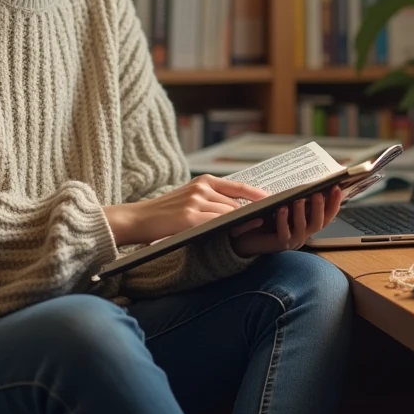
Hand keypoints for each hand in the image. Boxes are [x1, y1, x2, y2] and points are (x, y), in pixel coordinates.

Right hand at [104, 175, 268, 246]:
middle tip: (269, 219)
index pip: (238, 187)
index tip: (275, 199)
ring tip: (256, 226)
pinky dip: (229, 228)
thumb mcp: (189, 198)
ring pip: (229, 213)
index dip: (258, 194)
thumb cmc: (165, 212)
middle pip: (236, 203)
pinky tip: (238, 232)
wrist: (137, 218)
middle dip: (250, 213)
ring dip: (242, 222)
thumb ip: (212, 200)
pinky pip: (217, 223)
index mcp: (203, 181)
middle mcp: (201, 187)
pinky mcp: (190, 217)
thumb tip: (239, 209)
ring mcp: (196, 201)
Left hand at [228, 187, 343, 256]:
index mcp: (308, 224)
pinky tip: (282, 209)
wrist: (248, 235)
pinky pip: (285, 233)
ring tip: (298, 199)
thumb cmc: (268, 217)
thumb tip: (311, 181)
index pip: (327, 215)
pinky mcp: (279, 244)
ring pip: (303, 228)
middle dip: (319, 207)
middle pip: (318, 223)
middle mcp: (304, 234)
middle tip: (317, 193)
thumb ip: (299, 197)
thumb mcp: (286, 204)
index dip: (334, 203)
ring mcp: (293, 240)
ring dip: (301, 212)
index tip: (337, 188)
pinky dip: (284, 221)